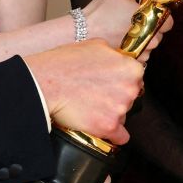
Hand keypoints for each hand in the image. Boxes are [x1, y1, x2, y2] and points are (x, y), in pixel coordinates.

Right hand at [26, 40, 142, 143]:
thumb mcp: (96, 45)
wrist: (46, 82)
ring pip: (123, 115)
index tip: (111, 82)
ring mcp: (121, 110)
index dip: (122, 80)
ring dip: (111, 113)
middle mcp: (131, 89)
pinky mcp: (108, 127)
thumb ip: (115, 55)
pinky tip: (101, 126)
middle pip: (131, 97)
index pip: (136, 78)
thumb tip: (120, 59)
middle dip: (117, 96)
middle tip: (98, 93)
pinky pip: (120, 137)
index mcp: (131, 69)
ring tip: (91, 106)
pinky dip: (112, 134)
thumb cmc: (66, 62)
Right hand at [82, 0, 171, 61]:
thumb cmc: (100, 11)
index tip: (149, 13)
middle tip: (134, 20)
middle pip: (160, 35)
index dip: (161, 17)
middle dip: (151, 27)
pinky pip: (143, 57)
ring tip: (127, 31)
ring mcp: (139, 50)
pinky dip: (137, 51)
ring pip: (151, 46)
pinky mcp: (131, 60)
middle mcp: (147, 36)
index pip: (169, 22)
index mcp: (148, 17)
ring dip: (144, 40)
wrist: (80, 32)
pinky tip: (123, 41)